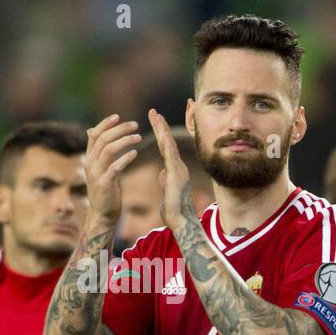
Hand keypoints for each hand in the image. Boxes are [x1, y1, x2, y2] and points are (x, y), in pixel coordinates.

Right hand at [84, 114, 141, 229]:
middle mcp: (90, 163)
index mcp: (90, 158)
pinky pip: (114, 167)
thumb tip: (92, 131)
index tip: (118, 116)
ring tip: (138, 137)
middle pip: (102, 139)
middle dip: (119, 130)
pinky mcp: (104, 184)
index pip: (94, 135)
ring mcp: (96, 174)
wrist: (102, 215)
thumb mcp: (100, 168)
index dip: (105, 124)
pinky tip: (135, 153)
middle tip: (135, 125)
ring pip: (108, 150)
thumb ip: (98, 151)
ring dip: (124, 141)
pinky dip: (125, 158)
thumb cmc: (106, 191)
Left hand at [149, 109, 193, 234]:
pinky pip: (171, 158)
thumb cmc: (174, 211)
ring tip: (156, 117)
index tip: (154, 121)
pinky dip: (167, 146)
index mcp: (174, 171)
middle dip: (160, 126)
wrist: (182, 223)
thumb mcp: (167, 193)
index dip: (159, 134)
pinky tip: (162, 135)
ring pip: (170, 147)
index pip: (165, 148)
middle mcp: (178, 168)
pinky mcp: (177, 177)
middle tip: (153, 111)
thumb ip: (165, 181)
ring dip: (163, 131)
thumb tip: (162, 174)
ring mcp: (179, 171)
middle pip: (168, 143)